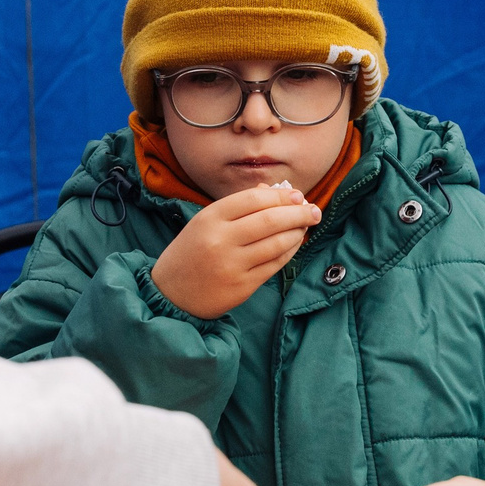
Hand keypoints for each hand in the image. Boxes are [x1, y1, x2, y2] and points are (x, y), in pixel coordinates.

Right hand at [150, 183, 319, 317]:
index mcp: (210, 218)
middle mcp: (221, 240)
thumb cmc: (192, 252)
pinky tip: (294, 244)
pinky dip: (289, 252)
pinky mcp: (242, 286)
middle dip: (298, 213)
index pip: (253, 199)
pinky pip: (275, 265)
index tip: (297, 196)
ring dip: (297, 233)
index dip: (280, 196)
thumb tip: (276, 191)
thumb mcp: (206, 223)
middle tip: (313, 210)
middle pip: (270, 220)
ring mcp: (232, 265)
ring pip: (277, 243)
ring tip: (305, 226)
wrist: (171, 294)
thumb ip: (239, 207)